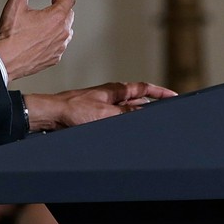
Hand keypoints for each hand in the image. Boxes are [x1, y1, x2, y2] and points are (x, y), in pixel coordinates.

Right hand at [0, 0, 75, 81]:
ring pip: (66, 31)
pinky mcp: (54, 58)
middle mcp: (62, 31)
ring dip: (60, 23)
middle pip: (68, 15)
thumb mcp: (17, 3)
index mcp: (56, 16)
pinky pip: (60, 45)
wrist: (6, 61)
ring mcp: (59, 46)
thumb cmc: (11, 33)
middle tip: (54, 1)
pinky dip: (55, 39)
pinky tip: (46, 39)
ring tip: (50, 21)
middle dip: (63, 6)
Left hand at [25, 81, 175, 131]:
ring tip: (148, 129)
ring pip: (127, 114)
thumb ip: (126, 114)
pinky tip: (126, 135)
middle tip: (164, 116)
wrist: (50, 116)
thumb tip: (143, 114)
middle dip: (150, 109)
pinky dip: (123, 127)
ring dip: (136, 120)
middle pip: (137, 102)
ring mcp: (102, 107)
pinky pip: (115, 123)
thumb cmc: (72, 110)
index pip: (143, 89)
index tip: (173, 96)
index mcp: (114, 90)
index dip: (159, 92)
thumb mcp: (105, 113)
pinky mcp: (94, 118)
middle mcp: (110, 97)